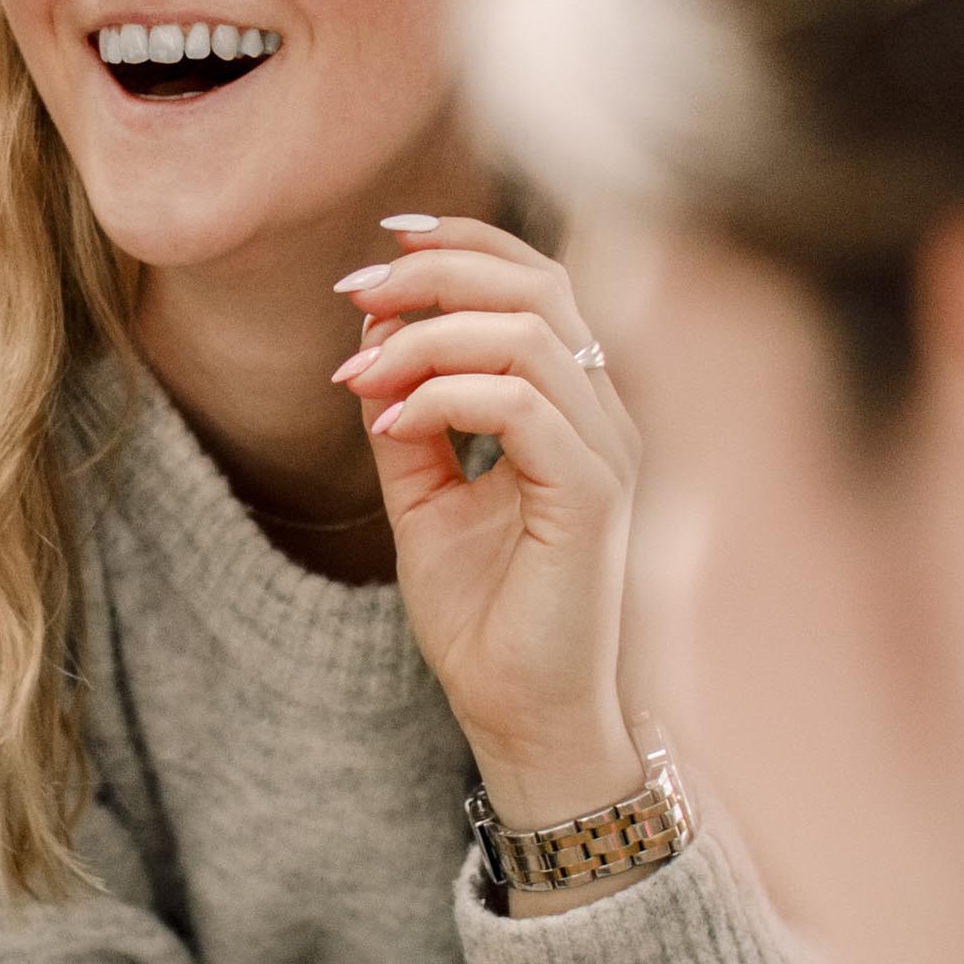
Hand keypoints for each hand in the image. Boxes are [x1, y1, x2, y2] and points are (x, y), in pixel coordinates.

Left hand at [330, 215, 648, 878]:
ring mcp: (608, 453)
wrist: (525, 719)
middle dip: (436, 270)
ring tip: (359, 372)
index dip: (462, 245)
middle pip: (538, 284)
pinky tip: (389, 425)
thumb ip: (407, 417)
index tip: (377, 251)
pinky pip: (521, 407)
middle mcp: (604, 416)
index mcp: (575, 406)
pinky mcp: (594, 498)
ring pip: (529, 334)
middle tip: (355, 291)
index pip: (537, 282)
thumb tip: (370, 332)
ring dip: (426, 336)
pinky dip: (443, 397)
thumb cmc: (488, 619)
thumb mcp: (424, 501)